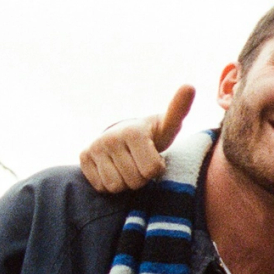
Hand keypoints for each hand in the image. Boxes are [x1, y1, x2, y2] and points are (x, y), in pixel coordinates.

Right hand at [79, 86, 193, 193]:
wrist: (126, 134)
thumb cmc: (154, 134)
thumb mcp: (169, 125)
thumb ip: (180, 110)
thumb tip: (189, 86)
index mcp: (133, 132)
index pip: (151, 171)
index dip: (157, 168)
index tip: (155, 155)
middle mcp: (110, 138)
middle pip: (134, 181)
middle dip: (142, 177)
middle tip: (141, 162)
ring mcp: (94, 147)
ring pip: (116, 186)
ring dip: (126, 182)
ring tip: (129, 166)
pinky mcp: (83, 157)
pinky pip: (101, 187)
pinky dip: (110, 184)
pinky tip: (115, 169)